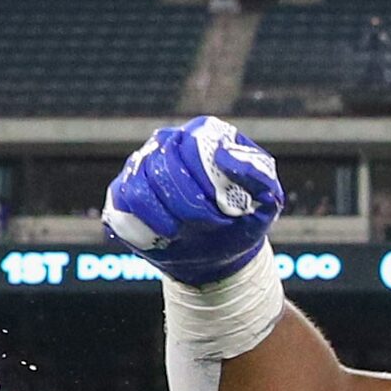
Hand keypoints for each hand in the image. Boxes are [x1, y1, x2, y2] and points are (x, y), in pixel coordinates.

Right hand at [103, 117, 285, 285]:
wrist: (219, 254)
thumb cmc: (244, 220)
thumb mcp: (268, 200)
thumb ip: (256, 173)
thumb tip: (222, 155)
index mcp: (203, 136)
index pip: (193, 148)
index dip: (206, 186)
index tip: (224, 214)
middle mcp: (168, 142)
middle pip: (163, 167)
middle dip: (188, 206)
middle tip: (208, 226)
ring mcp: (141, 165)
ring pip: (140, 187)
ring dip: (166, 218)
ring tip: (185, 233)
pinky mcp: (122, 192)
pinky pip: (123, 204)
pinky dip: (144, 226)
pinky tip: (165, 237)